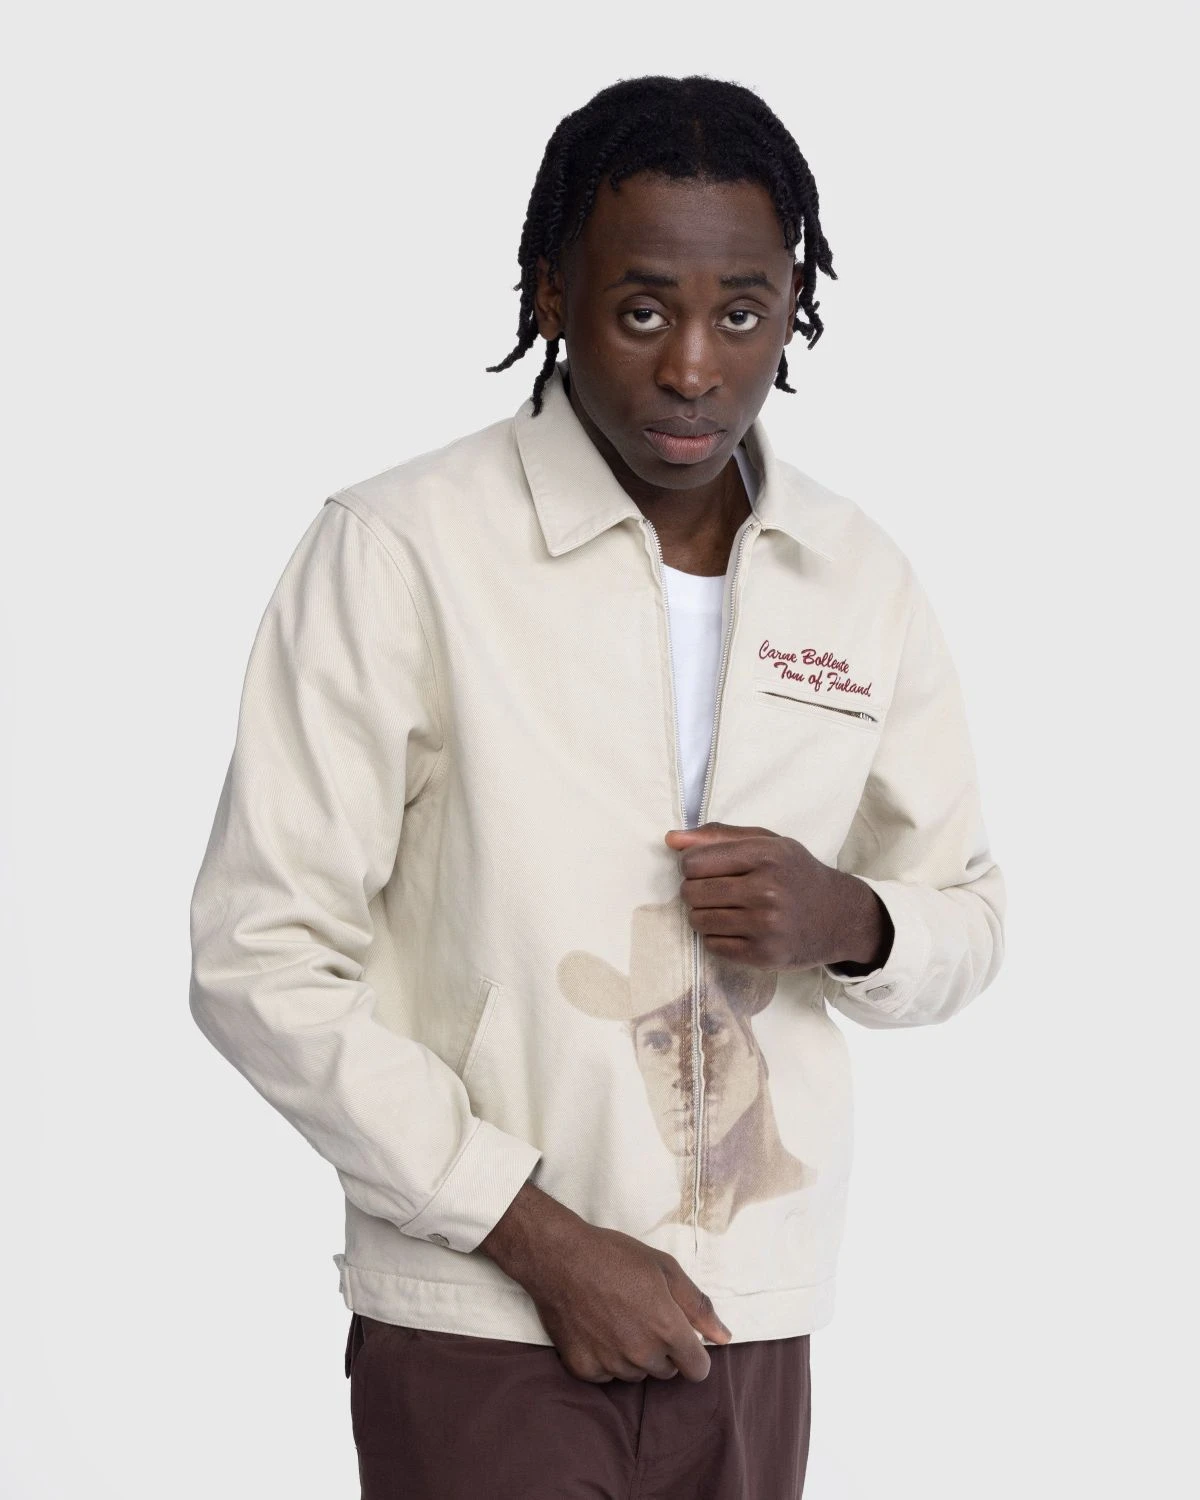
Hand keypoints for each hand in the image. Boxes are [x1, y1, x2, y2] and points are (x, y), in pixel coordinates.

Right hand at [478, 1182, 730, 1382]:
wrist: (560, 1258)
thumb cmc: (615, 1256)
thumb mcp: (665, 1269)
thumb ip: (698, 1306)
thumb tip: (724, 1337)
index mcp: (666, 1330)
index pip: (698, 1370)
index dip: (694, 1353)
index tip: (682, 1337)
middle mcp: (641, 1355)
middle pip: (667, 1371)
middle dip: (663, 1349)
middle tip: (643, 1315)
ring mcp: (611, 1364)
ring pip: (637, 1374)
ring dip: (635, 1355)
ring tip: (618, 1319)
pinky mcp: (584, 1369)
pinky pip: (607, 1374)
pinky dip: (606, 1358)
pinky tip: (597, 1329)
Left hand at [664, 821, 892, 971]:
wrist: (839, 916)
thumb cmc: (796, 873)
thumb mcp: (768, 843)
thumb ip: (719, 836)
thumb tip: (671, 840)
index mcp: (766, 855)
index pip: (694, 862)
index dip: (692, 865)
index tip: (706, 869)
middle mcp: (767, 890)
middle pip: (691, 892)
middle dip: (696, 891)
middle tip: (716, 891)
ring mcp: (766, 926)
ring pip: (698, 920)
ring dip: (702, 914)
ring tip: (724, 909)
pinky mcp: (763, 955)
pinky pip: (712, 945)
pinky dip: (716, 937)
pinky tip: (736, 928)